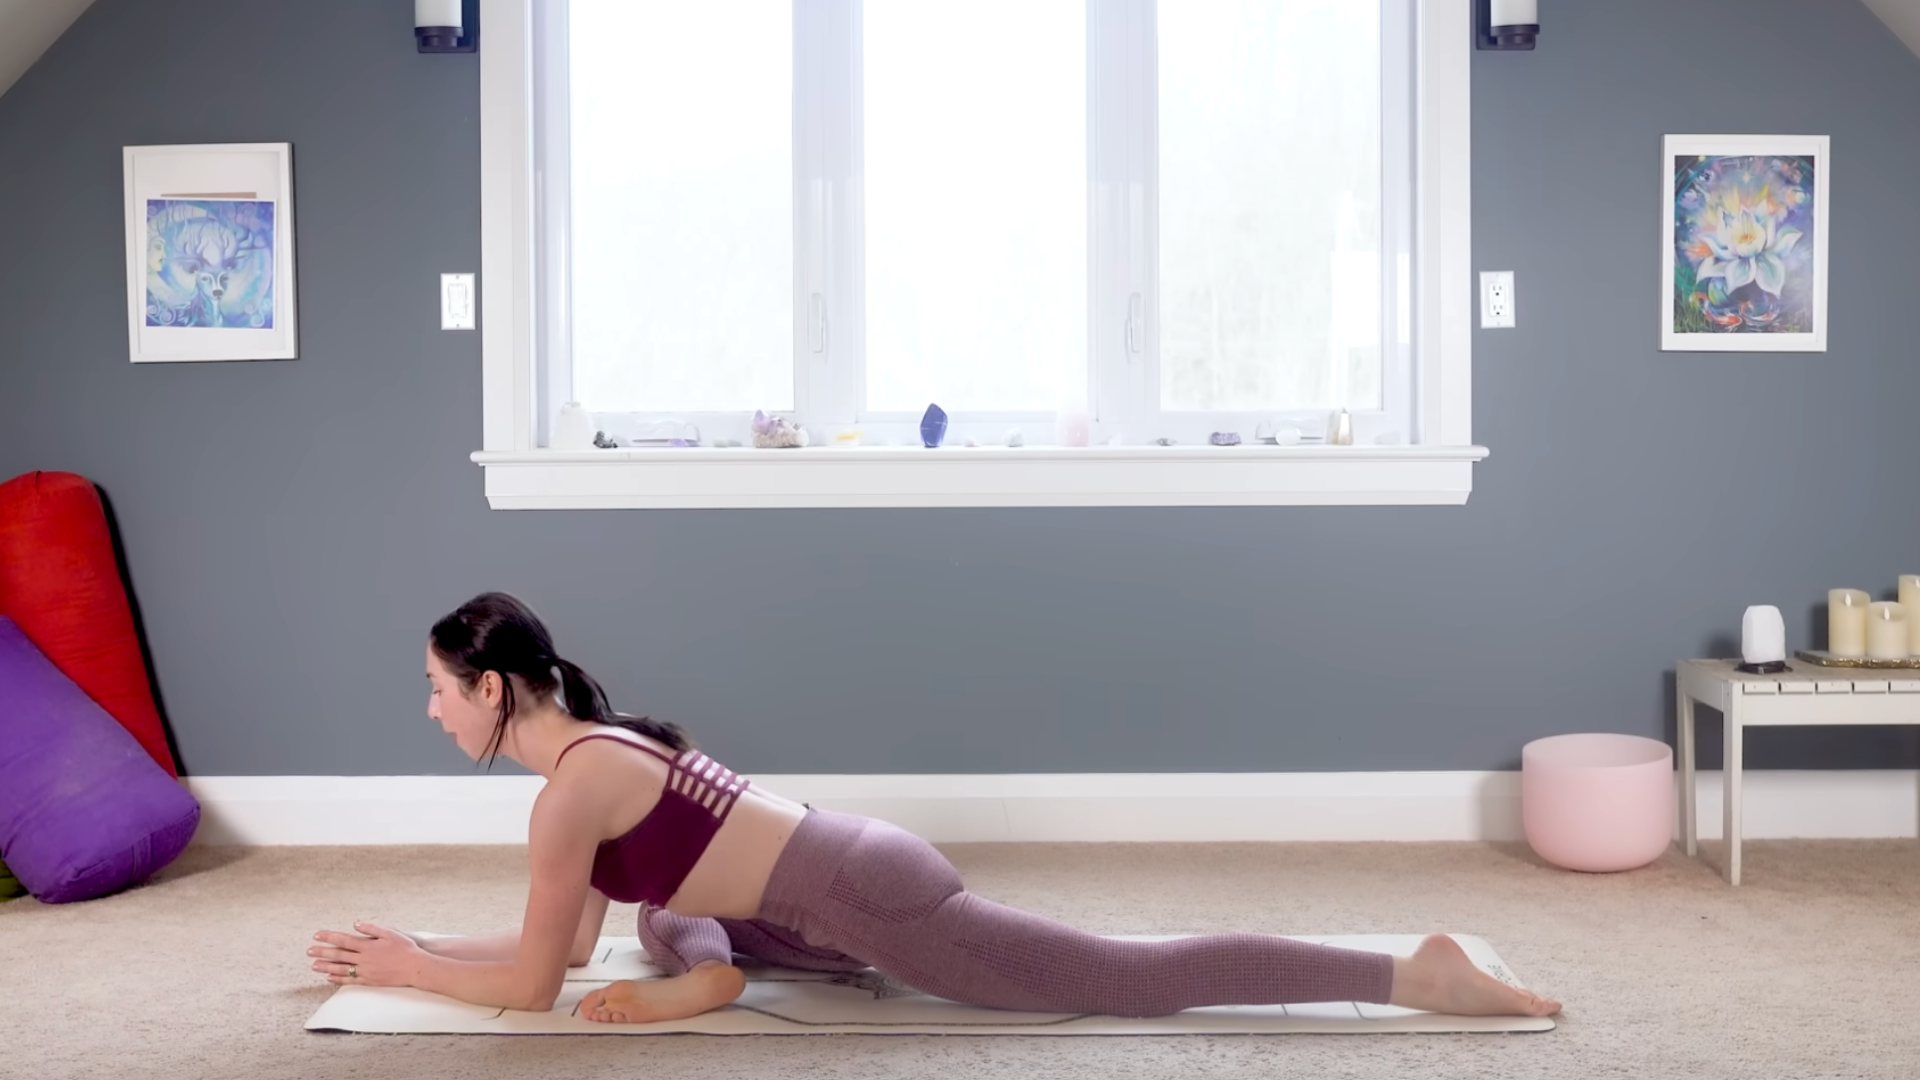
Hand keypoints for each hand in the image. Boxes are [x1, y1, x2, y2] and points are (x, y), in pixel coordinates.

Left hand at [308, 921, 427, 987]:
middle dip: (322, 952)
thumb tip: (356, 925)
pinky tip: (330, 978)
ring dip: (326, 967)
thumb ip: (371, 929)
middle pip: (339, 955)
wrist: (415, 967)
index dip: (329, 937)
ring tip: (314, 966)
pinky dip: (338, 979)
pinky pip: (350, 980)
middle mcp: (364, 959)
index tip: (317, 935)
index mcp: (368, 946)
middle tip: (309, 951)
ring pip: (341, 969)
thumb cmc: (405, 949)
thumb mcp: (390, 933)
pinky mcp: (369, 981)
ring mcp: (365, 971)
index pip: (343, 940)